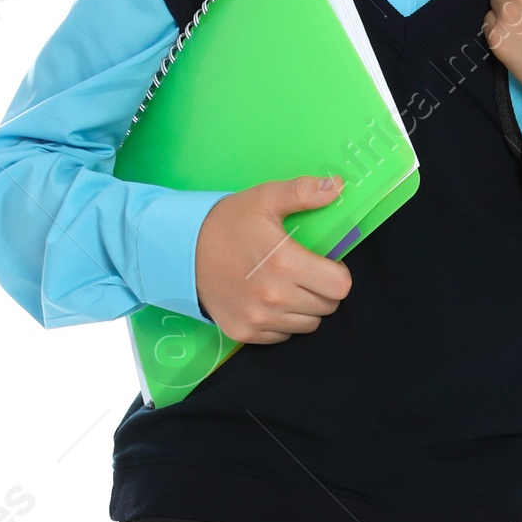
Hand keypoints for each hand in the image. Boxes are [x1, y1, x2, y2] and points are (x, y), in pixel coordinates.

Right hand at [193, 175, 352, 343]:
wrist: (181, 248)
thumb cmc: (228, 222)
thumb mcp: (265, 198)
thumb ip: (304, 192)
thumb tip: (338, 186)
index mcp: (285, 263)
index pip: (340, 286)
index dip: (337, 273)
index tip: (324, 264)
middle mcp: (274, 297)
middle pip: (328, 307)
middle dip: (323, 289)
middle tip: (305, 273)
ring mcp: (258, 318)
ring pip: (308, 324)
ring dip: (305, 307)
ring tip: (287, 286)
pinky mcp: (245, 332)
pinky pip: (283, 335)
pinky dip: (282, 321)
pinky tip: (268, 300)